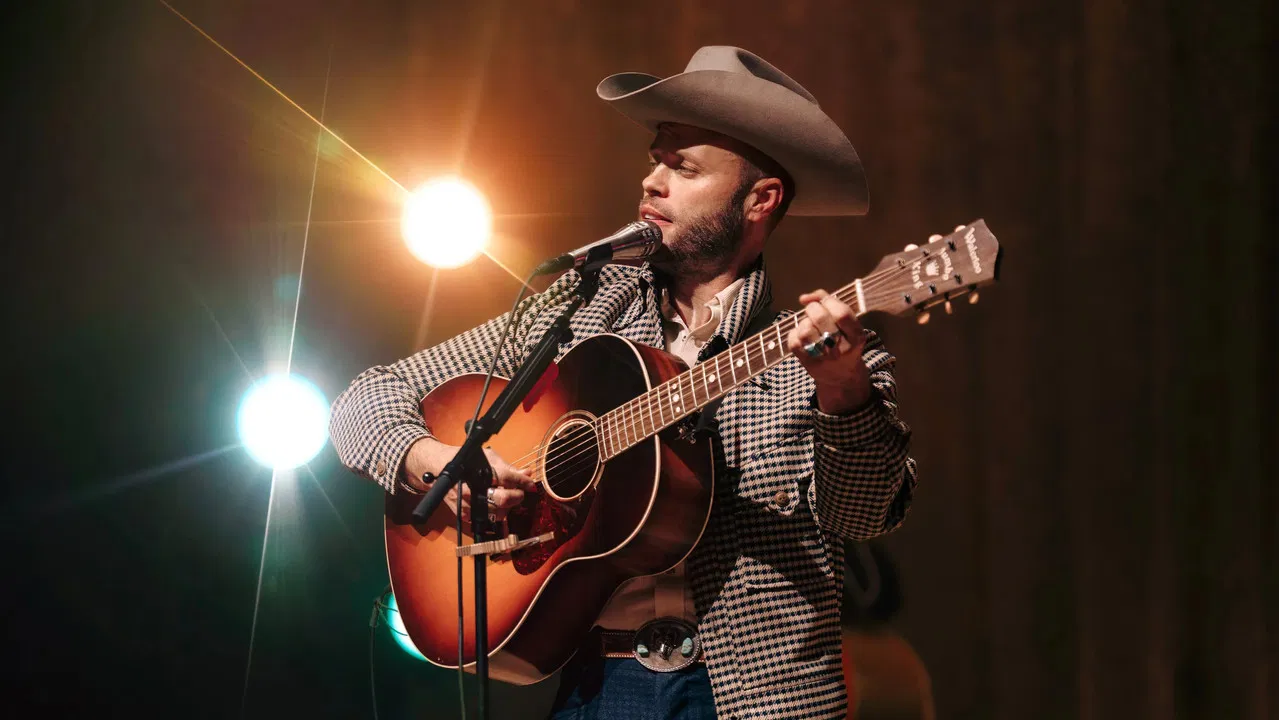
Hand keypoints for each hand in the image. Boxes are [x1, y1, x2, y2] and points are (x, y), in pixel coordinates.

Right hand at [404, 439, 538, 521]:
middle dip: (517, 496)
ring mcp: (468, 503)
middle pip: (504, 498)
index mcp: (481, 470)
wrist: (439, 469)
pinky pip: (486, 519)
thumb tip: (527, 473)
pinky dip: (494, 512)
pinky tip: (494, 504)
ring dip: (507, 506)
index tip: (532, 485)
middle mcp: (474, 488)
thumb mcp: (488, 458)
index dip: (524, 482)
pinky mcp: (464, 513)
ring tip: (507, 497)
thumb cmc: (465, 461)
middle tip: (520, 492)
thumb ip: (508, 468)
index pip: (509, 477)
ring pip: (497, 512)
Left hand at [786, 289, 871, 413]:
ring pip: (805, 329)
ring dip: (804, 322)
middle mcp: (842, 348)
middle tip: (813, 312)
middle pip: (820, 318)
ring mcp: (824, 358)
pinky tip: (803, 337)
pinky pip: (794, 340)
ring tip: (809, 326)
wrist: (843, 377)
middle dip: (812, 308)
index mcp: (856, 337)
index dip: (829, 301)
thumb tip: (803, 298)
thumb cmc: (844, 342)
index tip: (825, 302)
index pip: (841, 313)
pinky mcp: (808, 363)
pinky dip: (795, 333)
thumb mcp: (849, 325)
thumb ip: (831, 303)